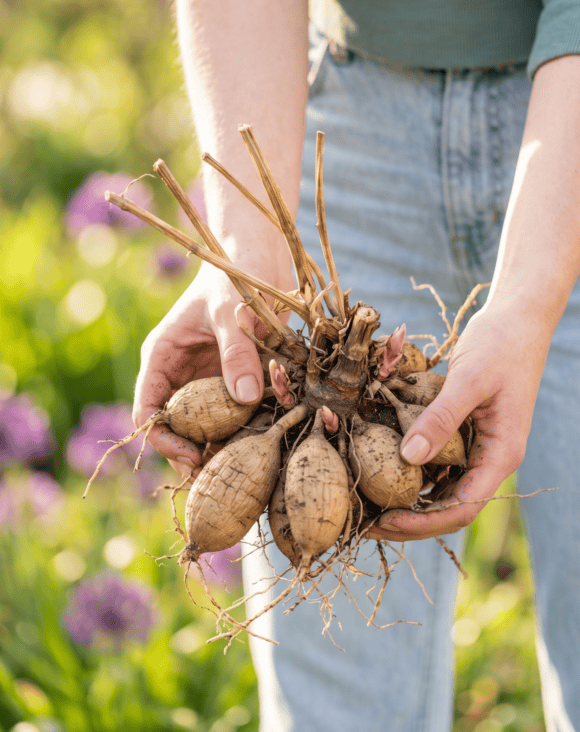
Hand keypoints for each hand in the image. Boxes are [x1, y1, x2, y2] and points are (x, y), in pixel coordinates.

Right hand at [132, 240, 293, 483]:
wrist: (262, 254)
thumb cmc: (235, 273)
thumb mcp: (231, 311)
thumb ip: (237, 352)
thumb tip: (245, 397)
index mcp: (164, 358)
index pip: (148, 412)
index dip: (164, 441)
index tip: (193, 458)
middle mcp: (184, 374)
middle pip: (181, 429)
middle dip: (200, 453)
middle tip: (226, 477)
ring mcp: (213, 378)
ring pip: (214, 425)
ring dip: (233, 441)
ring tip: (254, 459)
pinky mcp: (242, 377)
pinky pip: (247, 410)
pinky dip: (260, 420)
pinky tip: (279, 424)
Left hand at [365, 301, 552, 540]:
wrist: (519, 317)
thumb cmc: (501, 344)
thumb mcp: (469, 380)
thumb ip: (441, 418)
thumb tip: (408, 458)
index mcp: (502, 454)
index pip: (462, 507)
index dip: (422, 522)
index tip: (384, 520)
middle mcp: (491, 457)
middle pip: (449, 505)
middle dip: (409, 518)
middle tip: (365, 521)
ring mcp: (478, 444)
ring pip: (441, 485)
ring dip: (408, 496)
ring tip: (367, 500)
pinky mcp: (465, 429)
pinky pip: (437, 458)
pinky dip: (411, 466)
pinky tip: (381, 464)